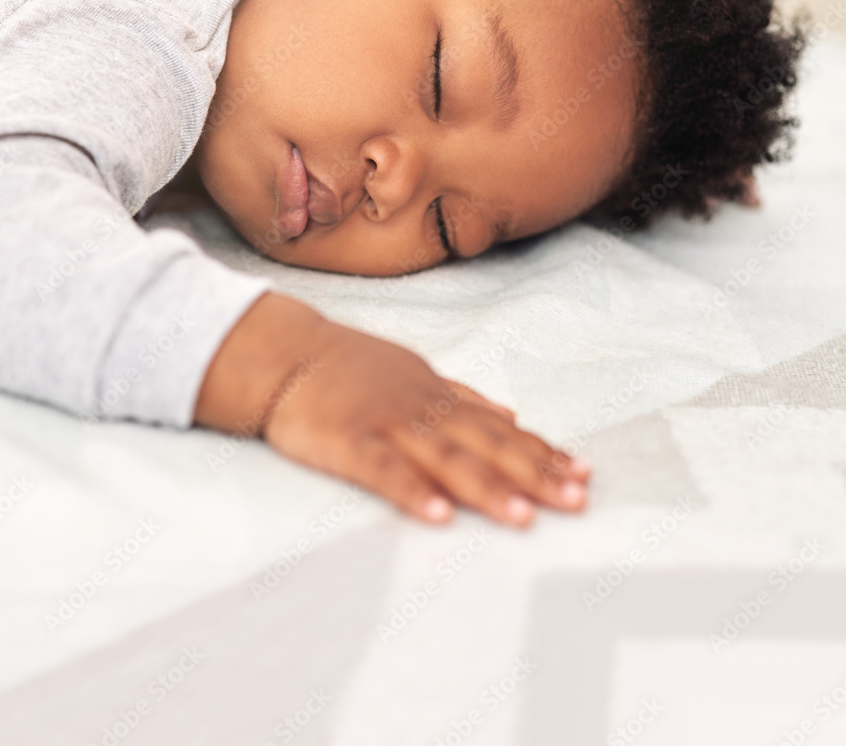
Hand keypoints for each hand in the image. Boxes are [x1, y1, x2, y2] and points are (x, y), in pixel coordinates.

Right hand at [194, 292, 589, 526]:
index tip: (582, 473)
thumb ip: (462, 397)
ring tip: (524, 516)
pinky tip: (439, 516)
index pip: (499, 429)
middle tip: (576, 500)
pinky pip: (384, 471)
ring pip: (444, 458)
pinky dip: (412, 492)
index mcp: (438, 395)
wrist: (286, 351)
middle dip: (533, 474)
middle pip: (485, 445)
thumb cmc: (350, 367)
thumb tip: (510, 415)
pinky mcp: (347, 442)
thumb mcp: (415, 372)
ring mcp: (386, 423)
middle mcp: (421, 408)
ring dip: (486, 487)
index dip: (542, 452)